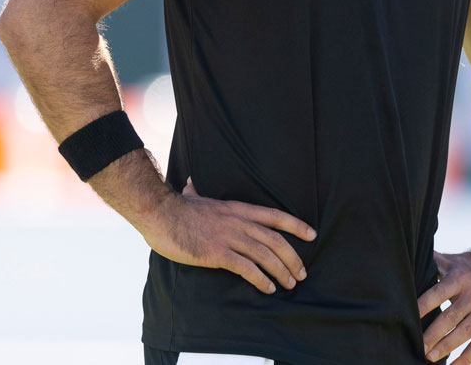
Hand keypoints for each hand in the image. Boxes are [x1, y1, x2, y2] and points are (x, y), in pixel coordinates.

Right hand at [141, 178, 315, 294]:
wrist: (159, 214)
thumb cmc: (174, 208)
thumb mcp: (192, 196)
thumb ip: (197, 192)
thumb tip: (192, 182)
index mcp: (235, 209)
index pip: (273, 216)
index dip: (295, 225)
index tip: (311, 235)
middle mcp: (237, 222)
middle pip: (275, 240)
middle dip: (293, 258)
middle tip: (301, 273)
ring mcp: (228, 237)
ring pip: (265, 255)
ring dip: (281, 272)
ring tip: (289, 285)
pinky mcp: (217, 253)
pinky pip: (246, 268)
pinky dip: (261, 279)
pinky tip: (267, 288)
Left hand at [417, 236, 470, 363]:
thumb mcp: (454, 260)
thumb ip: (433, 262)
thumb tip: (407, 258)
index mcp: (459, 278)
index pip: (437, 294)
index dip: (423, 307)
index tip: (408, 318)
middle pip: (450, 318)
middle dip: (433, 334)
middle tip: (418, 346)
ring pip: (465, 332)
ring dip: (447, 347)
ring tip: (430, 357)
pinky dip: (468, 356)